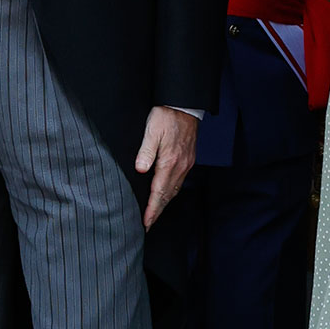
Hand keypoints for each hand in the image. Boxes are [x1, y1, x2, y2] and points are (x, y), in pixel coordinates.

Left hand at [135, 107, 197, 229]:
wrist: (184, 105)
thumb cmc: (166, 116)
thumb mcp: (151, 131)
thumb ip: (146, 151)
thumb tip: (140, 170)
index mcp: (169, 162)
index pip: (159, 192)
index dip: (152, 209)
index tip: (146, 222)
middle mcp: (180, 166)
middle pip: (168, 195)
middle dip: (158, 211)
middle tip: (148, 224)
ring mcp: (186, 163)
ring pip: (175, 189)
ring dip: (165, 203)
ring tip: (155, 213)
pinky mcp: (189, 159)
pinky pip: (180, 181)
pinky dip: (171, 191)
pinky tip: (166, 193)